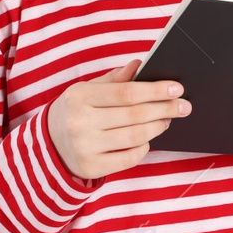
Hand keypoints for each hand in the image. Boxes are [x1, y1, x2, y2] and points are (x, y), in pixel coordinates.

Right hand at [47, 59, 188, 179]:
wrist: (48, 144)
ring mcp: (84, 148)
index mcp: (80, 97)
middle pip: (135, 115)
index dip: (155, 90)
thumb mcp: (88, 90)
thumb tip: (139, 64)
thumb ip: (114, 79)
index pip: (126, 92)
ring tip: (167, 119)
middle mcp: (80, 123)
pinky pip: (129, 158)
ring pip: (135, 137)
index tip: (177, 88)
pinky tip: (148, 138)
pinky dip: (144, 147)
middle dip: (165, 109)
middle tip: (184, 106)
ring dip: (158, 127)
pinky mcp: (90, 167)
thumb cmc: (76, 111)